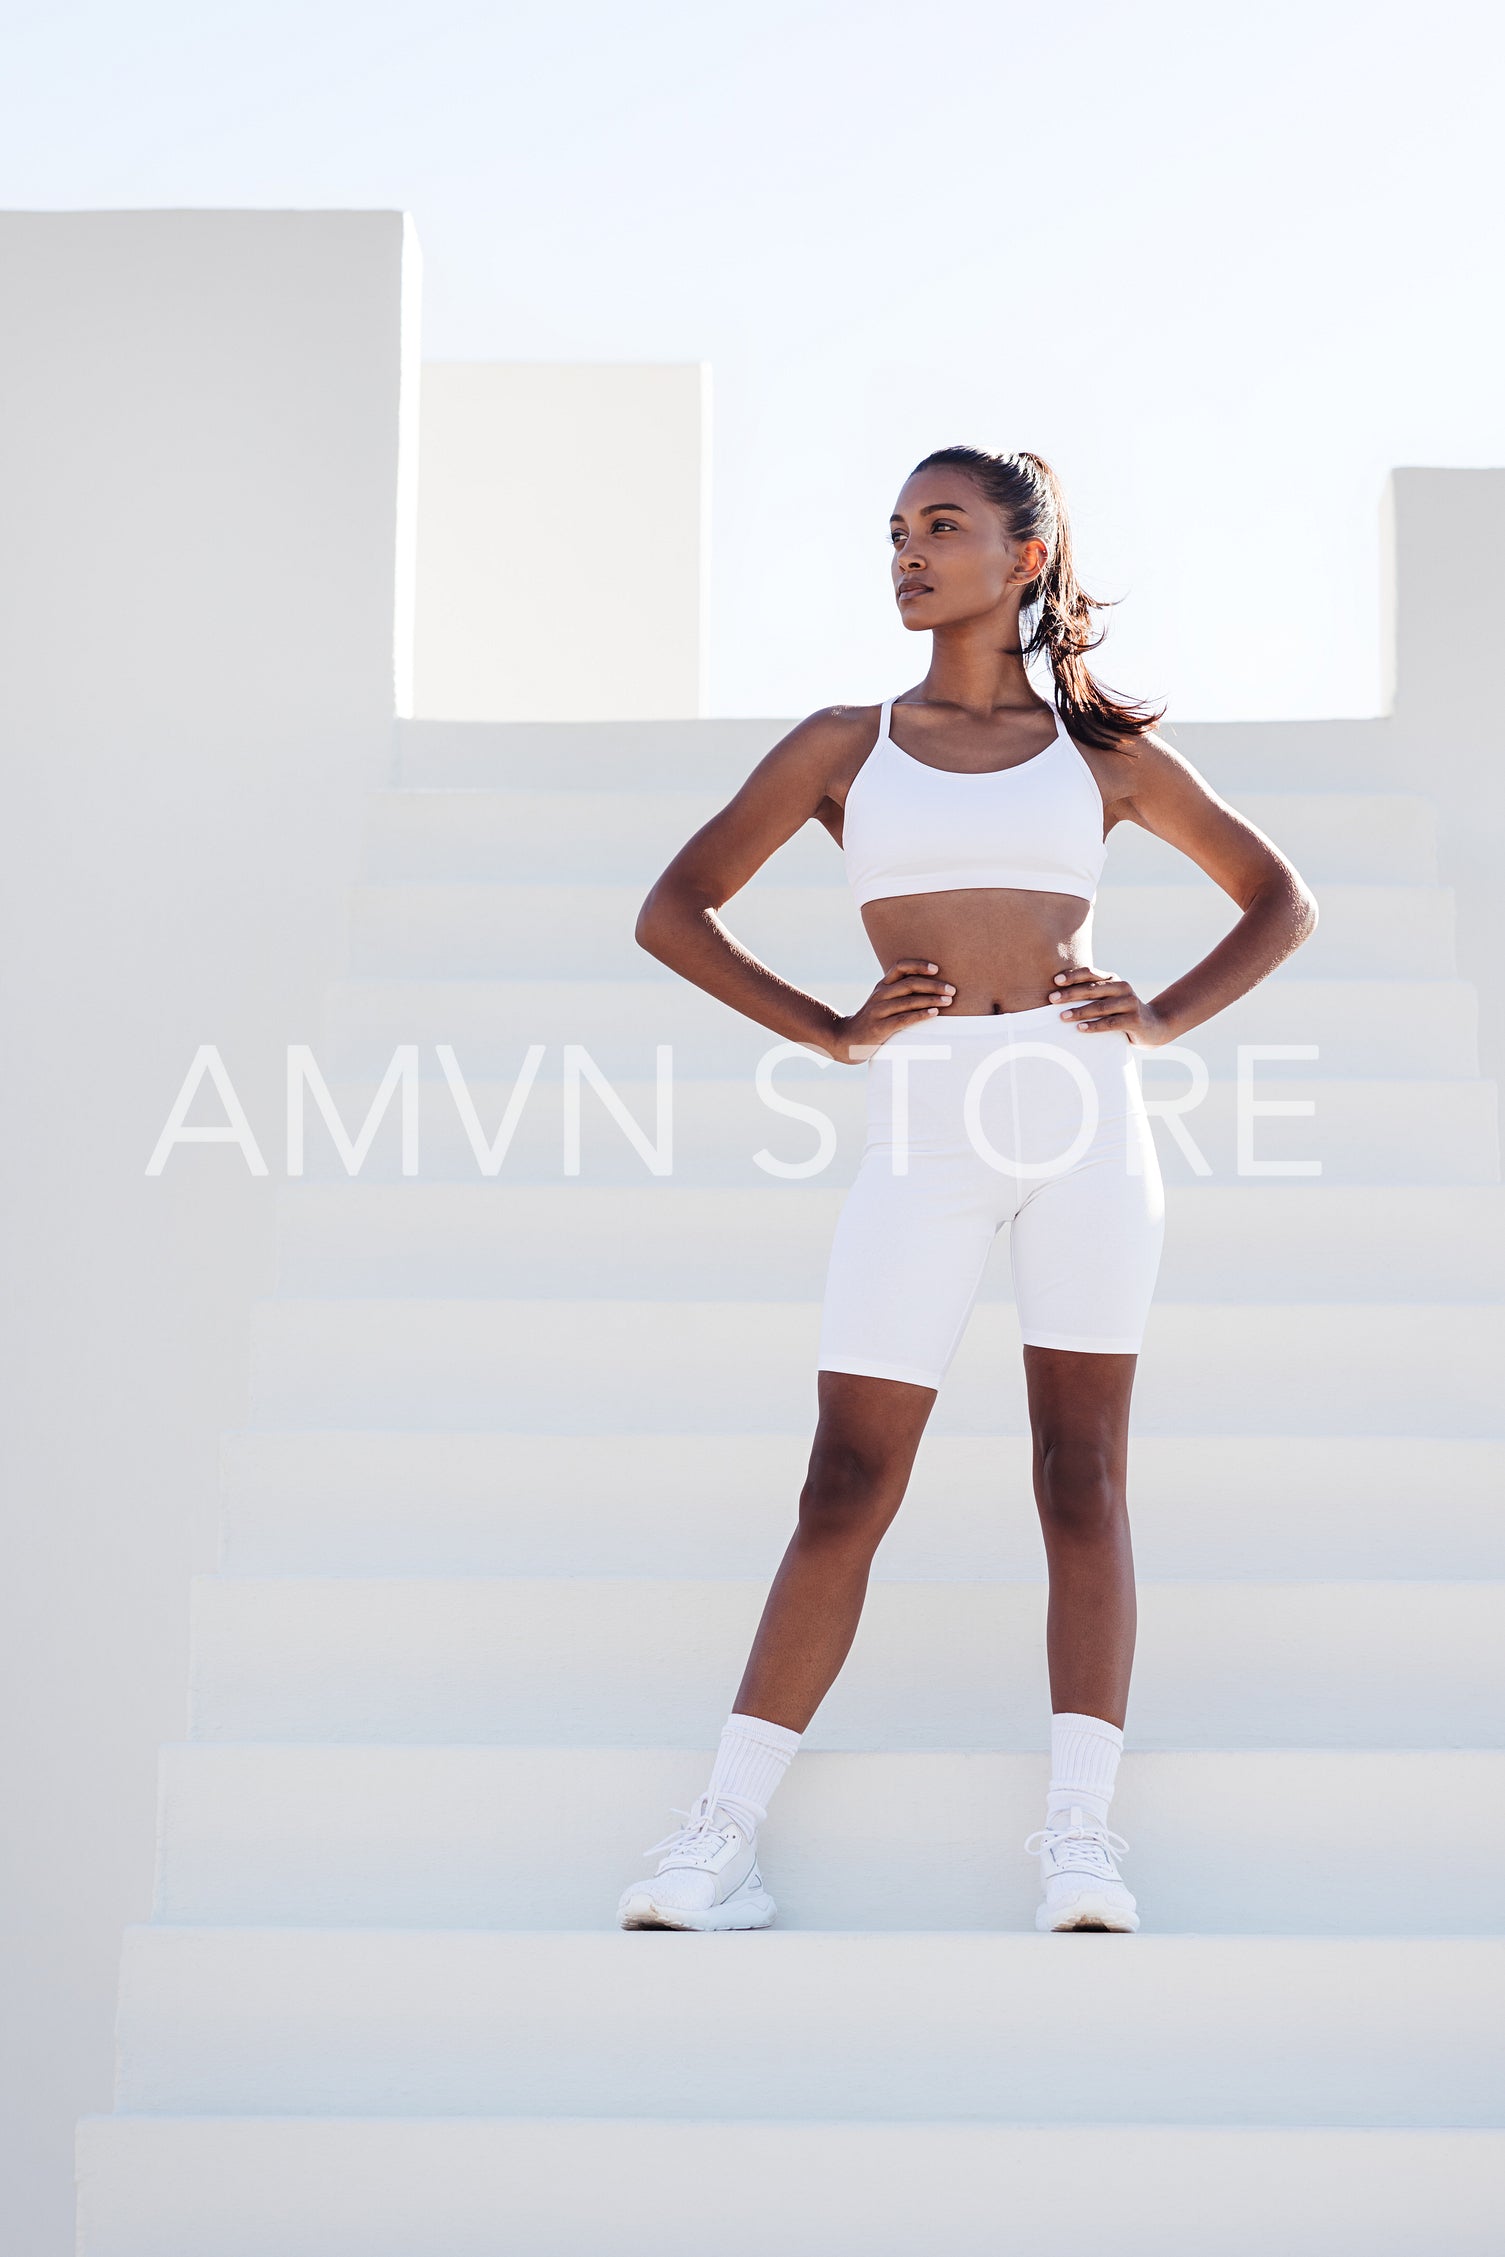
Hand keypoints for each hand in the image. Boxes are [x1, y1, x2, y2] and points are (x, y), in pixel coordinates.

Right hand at [830, 958, 955, 1060]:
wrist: (847, 1039)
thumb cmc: (874, 1020)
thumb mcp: (883, 1001)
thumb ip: (901, 993)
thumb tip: (932, 988)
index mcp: (882, 985)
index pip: (900, 967)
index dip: (919, 965)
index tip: (936, 969)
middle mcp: (880, 995)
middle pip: (909, 983)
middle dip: (934, 985)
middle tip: (952, 990)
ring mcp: (878, 1011)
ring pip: (909, 1001)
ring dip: (931, 1000)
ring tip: (948, 1001)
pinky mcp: (879, 1027)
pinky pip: (903, 1019)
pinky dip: (920, 1015)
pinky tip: (934, 1013)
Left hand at [1051, 963, 1169, 1045]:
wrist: (1152, 1025)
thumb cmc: (1121, 1011)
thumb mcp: (1108, 998)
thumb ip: (1090, 993)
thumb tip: (1056, 993)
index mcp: (1112, 979)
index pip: (1090, 973)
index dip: (1072, 976)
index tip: (1055, 981)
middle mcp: (1122, 988)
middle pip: (1093, 989)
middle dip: (1070, 994)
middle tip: (1051, 999)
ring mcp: (1130, 1003)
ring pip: (1101, 1006)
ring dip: (1080, 1011)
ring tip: (1062, 1016)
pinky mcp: (1134, 1020)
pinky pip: (1110, 1023)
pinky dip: (1094, 1026)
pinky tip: (1080, 1028)